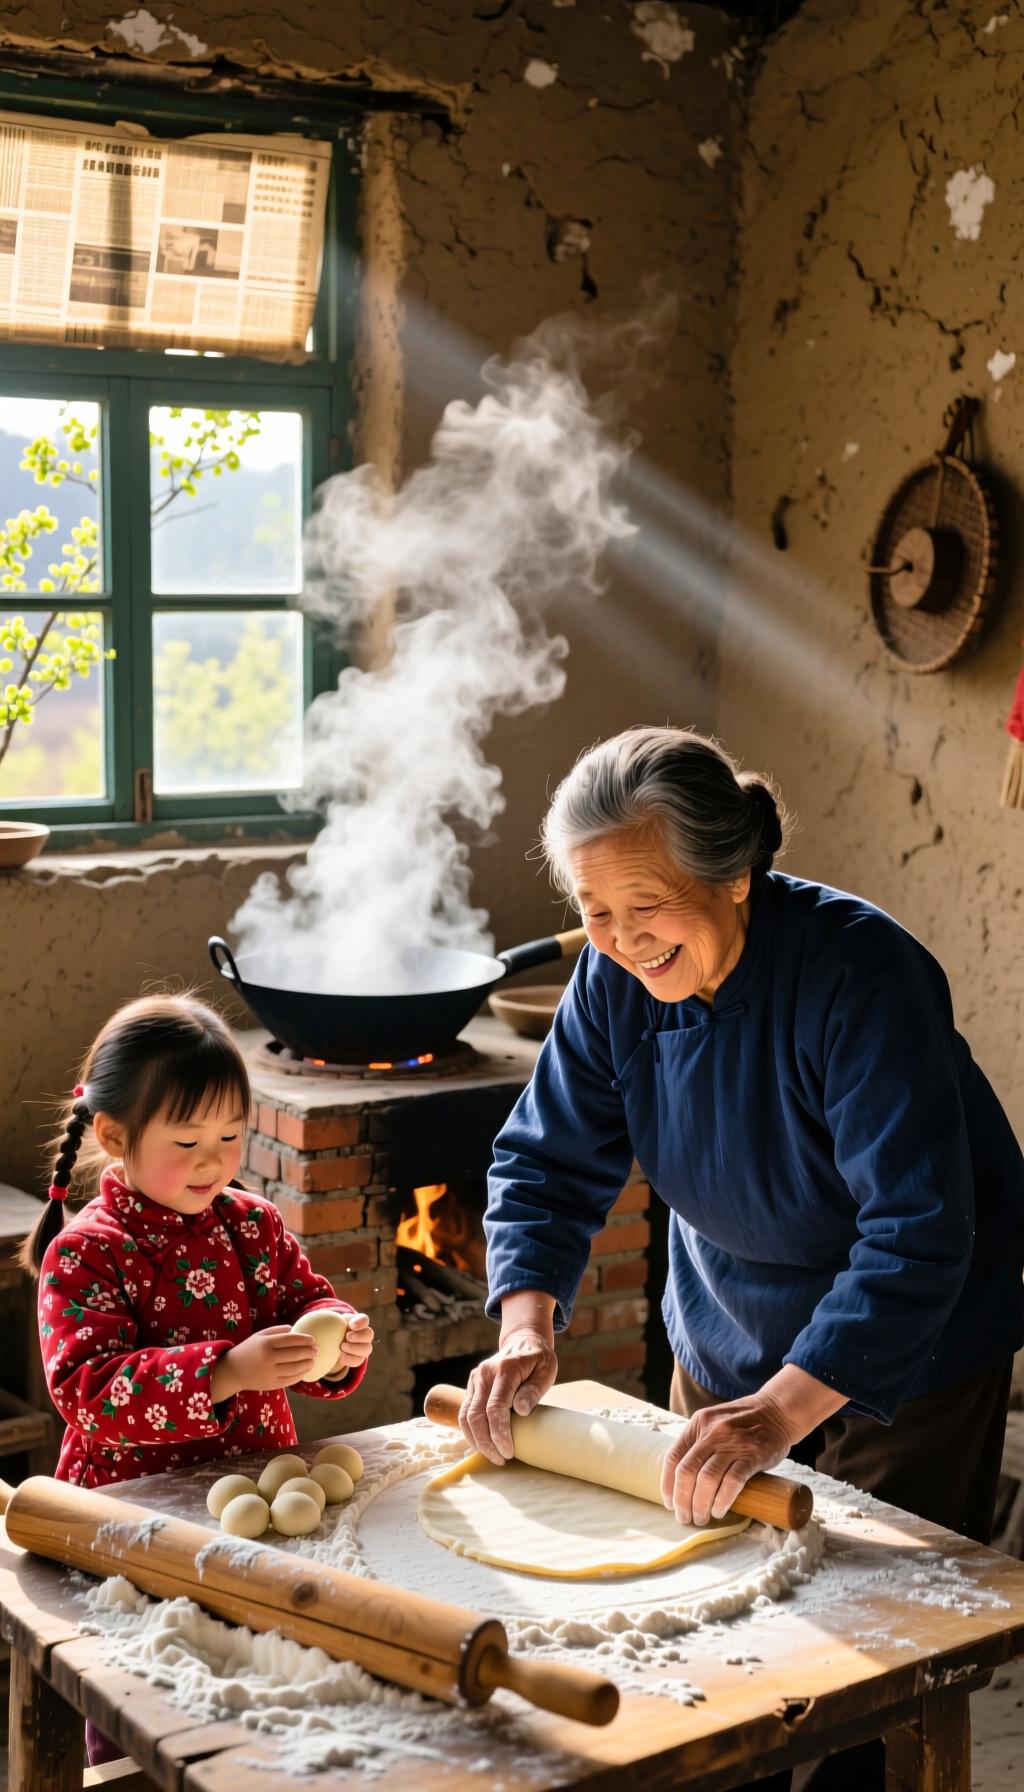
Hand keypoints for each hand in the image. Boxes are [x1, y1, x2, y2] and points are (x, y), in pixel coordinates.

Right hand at [212, 1325, 316, 1400]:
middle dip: (309, 1352)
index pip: (290, 1340)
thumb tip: (295, 1329)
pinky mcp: (271, 1384)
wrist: (232, 1371)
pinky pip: (289, 1380)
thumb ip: (277, 1330)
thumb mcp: (260, 1336)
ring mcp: (270, 1373)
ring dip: (307, 1364)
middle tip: (317, 1350)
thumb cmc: (249, 1350)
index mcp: (266, 1343)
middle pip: (294, 1354)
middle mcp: (268, 1358)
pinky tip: (305, 1370)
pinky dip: (300, 1375)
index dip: (304, 1339)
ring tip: (313, 1360)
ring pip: (294, 1368)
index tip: (312, 1339)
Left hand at [324, 1312, 373, 1377]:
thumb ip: (330, 1320)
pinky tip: (341, 1356)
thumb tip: (318, 1319)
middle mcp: (364, 1334)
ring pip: (367, 1348)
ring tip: (342, 1347)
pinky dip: (350, 1358)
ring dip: (354, 1348)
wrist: (332, 1345)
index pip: (364, 1320)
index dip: (360, 1322)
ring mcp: (364, 1347)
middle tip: (347, 1337)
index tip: (352, 1326)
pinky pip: (359, 1360)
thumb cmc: (333, 1329)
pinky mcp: (359, 1358)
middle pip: (369, 1334)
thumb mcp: (332, 1323)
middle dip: (359, 1336)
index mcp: (358, 1323)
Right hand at [459, 1325, 557, 1465]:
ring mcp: (475, 1379)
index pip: (495, 1407)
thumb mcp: (546, 1371)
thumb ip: (533, 1390)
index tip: (509, 1451)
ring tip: (493, 1456)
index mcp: (504, 1369)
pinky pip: (465, 1412)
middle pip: (476, 1415)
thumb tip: (521, 1411)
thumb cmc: (538, 1359)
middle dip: (486, 1442)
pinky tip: (483, 1444)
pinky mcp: (472, 1385)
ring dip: (476, 1440)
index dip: (499, 1433)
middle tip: (501, 1459)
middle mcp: (484, 1373)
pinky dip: (471, 1431)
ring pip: (466, 1416)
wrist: (523, 1340)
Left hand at [660, 1391, 793, 1526]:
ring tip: (701, 1518)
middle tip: (685, 1517)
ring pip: (707, 1479)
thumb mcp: (715, 1422)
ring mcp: (733, 1443)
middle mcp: (712, 1431)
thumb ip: (700, 1442)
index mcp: (699, 1423)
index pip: (673, 1457)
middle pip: (687, 1471)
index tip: (670, 1504)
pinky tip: (718, 1510)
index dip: (667, 1485)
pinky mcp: (753, 1455)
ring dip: (700, 1504)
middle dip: (682, 1500)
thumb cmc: (744, 1422)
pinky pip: (732, 1482)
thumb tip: (682, 1479)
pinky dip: (722, 1500)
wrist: (778, 1411)